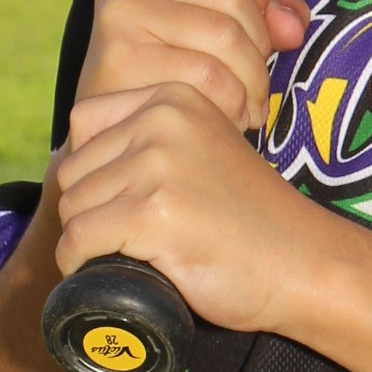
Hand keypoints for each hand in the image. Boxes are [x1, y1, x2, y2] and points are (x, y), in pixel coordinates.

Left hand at [53, 82, 326, 340]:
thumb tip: (68, 165)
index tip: (121, 203)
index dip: (92, 170)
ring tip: (131, 256)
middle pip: (73, 169)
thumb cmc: (250, 220)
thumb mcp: (203, 151)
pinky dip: (81, 265)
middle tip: (129, 240)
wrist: (304, 263)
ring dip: (88, 242)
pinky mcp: (153, 212)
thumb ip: (153, 141)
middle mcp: (163, 120)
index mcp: (175, 98)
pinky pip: (79, 240)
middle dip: (89, 211)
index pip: (86, 122)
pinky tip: (108, 274)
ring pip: (73, 207)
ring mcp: (158, 165)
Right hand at [75, 0, 310, 133]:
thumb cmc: (166, 79)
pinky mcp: (120, 57)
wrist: (108, 136)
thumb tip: (294, 26)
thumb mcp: (214, 32)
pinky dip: (231, 105)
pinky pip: (208, 77)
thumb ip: (263, 17)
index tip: (254, 34)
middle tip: (256, 90)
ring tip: (248, 110)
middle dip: (260, 51)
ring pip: (226, 37)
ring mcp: (120, 12)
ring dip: (252, 85)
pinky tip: (228, 122)